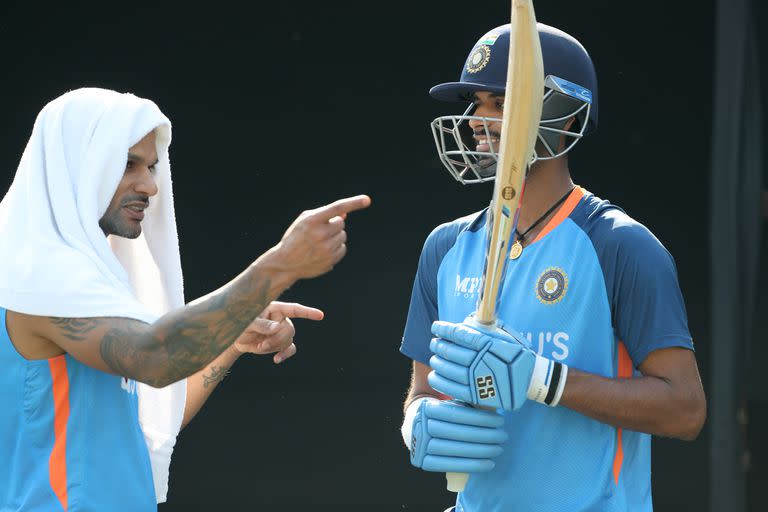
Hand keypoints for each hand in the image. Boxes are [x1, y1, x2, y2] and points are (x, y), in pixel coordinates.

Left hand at [233, 301, 323, 363]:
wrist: (236, 339)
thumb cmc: (240, 325)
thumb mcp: (247, 323)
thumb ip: (261, 324)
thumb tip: (277, 327)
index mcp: (274, 308)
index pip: (294, 309)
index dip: (307, 312)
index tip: (320, 315)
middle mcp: (281, 318)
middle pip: (290, 329)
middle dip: (277, 339)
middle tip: (263, 343)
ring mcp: (282, 331)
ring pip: (288, 340)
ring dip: (275, 346)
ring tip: (261, 346)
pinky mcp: (280, 343)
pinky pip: (290, 348)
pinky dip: (285, 354)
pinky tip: (277, 359)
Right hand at [272, 195, 370, 279]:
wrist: (285, 263)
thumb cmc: (296, 237)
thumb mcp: (305, 221)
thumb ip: (325, 215)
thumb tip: (345, 214)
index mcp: (312, 220)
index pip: (337, 208)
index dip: (353, 203)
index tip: (366, 200)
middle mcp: (320, 234)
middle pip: (341, 223)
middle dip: (333, 225)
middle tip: (319, 231)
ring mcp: (326, 248)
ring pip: (343, 236)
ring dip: (334, 237)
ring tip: (318, 242)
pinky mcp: (330, 260)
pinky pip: (343, 248)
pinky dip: (336, 248)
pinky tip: (322, 251)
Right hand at [408, 398, 506, 472]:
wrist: (420, 431)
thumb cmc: (446, 416)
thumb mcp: (454, 405)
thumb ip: (469, 405)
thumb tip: (495, 406)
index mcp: (428, 407)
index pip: (457, 413)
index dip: (480, 418)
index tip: (499, 420)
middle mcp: (420, 426)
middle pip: (456, 432)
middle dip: (483, 435)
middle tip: (503, 436)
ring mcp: (420, 445)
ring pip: (454, 450)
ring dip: (480, 451)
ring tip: (498, 449)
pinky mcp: (423, 462)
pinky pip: (449, 466)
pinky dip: (471, 466)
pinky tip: (488, 464)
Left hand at [428, 320, 546, 410]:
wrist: (530, 379)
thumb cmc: (515, 354)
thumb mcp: (503, 336)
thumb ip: (483, 330)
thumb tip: (462, 325)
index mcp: (487, 343)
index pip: (459, 334)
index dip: (444, 329)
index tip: (435, 327)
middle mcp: (482, 360)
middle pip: (450, 351)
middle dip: (439, 346)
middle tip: (434, 344)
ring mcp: (479, 378)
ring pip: (448, 370)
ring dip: (437, 363)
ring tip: (434, 360)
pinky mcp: (478, 395)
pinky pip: (452, 388)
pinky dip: (440, 382)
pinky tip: (435, 376)